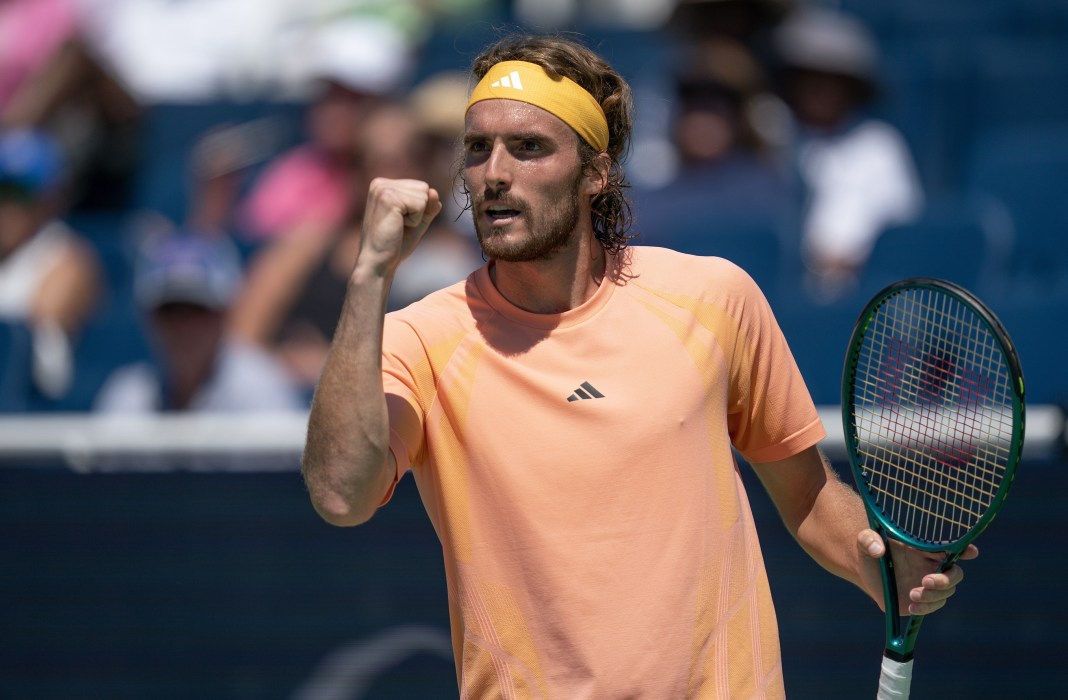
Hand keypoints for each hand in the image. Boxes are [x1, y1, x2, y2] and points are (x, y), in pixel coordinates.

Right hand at [359, 178, 441, 276]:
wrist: (377, 263)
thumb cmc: (394, 245)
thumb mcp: (417, 222)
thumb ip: (428, 207)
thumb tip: (434, 192)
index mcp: (383, 185)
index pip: (421, 187)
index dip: (418, 210)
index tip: (399, 222)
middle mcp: (381, 183)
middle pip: (424, 188)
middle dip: (419, 211)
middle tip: (399, 226)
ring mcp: (383, 189)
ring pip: (424, 195)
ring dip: (417, 216)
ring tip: (397, 226)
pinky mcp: (389, 198)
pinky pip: (421, 204)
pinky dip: (415, 220)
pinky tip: (397, 227)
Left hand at [857, 529, 979, 615]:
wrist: (867, 570)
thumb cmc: (870, 550)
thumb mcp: (865, 541)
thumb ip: (868, 540)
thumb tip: (879, 550)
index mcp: (925, 550)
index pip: (951, 549)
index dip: (965, 550)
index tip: (972, 552)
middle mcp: (932, 567)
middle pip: (954, 575)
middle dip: (945, 580)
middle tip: (925, 581)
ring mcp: (928, 585)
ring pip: (945, 593)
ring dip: (932, 596)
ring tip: (912, 594)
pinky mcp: (921, 601)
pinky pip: (932, 607)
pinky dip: (925, 609)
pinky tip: (911, 607)